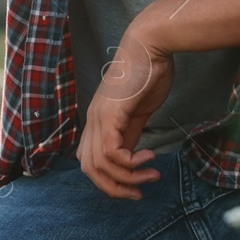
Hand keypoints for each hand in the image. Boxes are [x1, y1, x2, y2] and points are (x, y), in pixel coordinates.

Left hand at [77, 15, 174, 199]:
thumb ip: (130, 135)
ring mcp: (99, 116)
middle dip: (114, 188)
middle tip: (139, 193)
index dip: (107, 181)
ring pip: (99, 165)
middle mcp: (93, 120)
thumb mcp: (138, 113)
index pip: (88, 162)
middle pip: (88, 169)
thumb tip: (128, 159)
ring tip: (151, 174)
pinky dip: (129, 163)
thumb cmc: (147, 74)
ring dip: (127, 178)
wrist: (150, 46)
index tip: (134, 187)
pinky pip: (111, 151)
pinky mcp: (111, 113)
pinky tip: (148, 157)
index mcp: (97, 121)